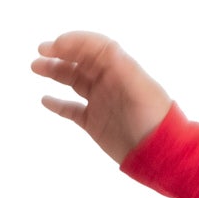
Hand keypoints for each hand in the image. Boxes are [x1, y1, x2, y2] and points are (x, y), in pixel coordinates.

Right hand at [31, 32, 171, 165]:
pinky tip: (45, 100)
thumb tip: (104, 47)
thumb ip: (120, 66)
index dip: (73, 42)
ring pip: (72, 81)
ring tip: (36, 68)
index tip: (54, 46)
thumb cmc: (156, 120)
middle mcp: (108, 83)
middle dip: (58, 54)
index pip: (92, 47)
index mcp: (120, 69)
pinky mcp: (95, 124)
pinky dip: (58, 104)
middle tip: (40, 53)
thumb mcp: (140, 88)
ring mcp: (101, 103)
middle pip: (79, 61)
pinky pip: (72, 110)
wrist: (162, 156)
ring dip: (54, 72)